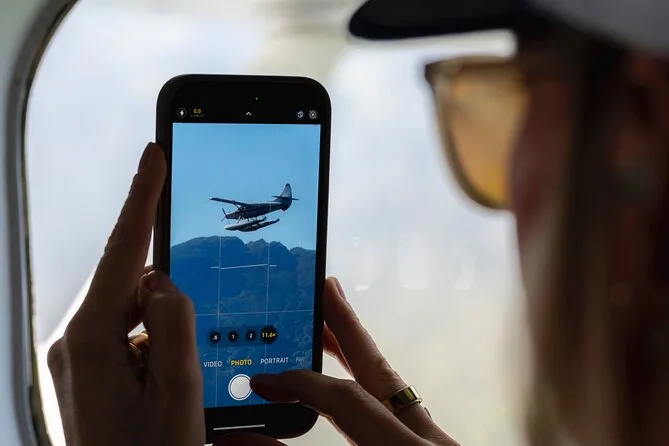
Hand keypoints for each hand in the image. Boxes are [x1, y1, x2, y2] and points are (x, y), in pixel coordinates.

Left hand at [47, 143, 204, 445]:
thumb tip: (162, 279)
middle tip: (188, 331)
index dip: (142, 199)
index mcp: (88, 341)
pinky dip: (154, 342)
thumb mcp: (177, 395)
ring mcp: (77, 358)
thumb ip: (174, 324)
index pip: (124, 253)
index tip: (154, 155)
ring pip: (131, 311)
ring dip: (163, 328)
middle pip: (128, 285)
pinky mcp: (87, 370)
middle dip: (168, 289)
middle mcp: (73, 342)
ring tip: (179, 376)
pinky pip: (127, 334)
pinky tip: (169, 376)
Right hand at [214, 278, 458, 445]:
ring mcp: (434, 442)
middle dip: (347, 326)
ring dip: (358, 348)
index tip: (259, 384)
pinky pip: (401, 402)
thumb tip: (242, 443)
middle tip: (322, 285)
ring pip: (393, 381)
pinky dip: (372, 380)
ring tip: (332, 316)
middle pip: (379, 369)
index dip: (298, 387)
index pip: (344, 403)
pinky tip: (355, 377)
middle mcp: (424, 441)